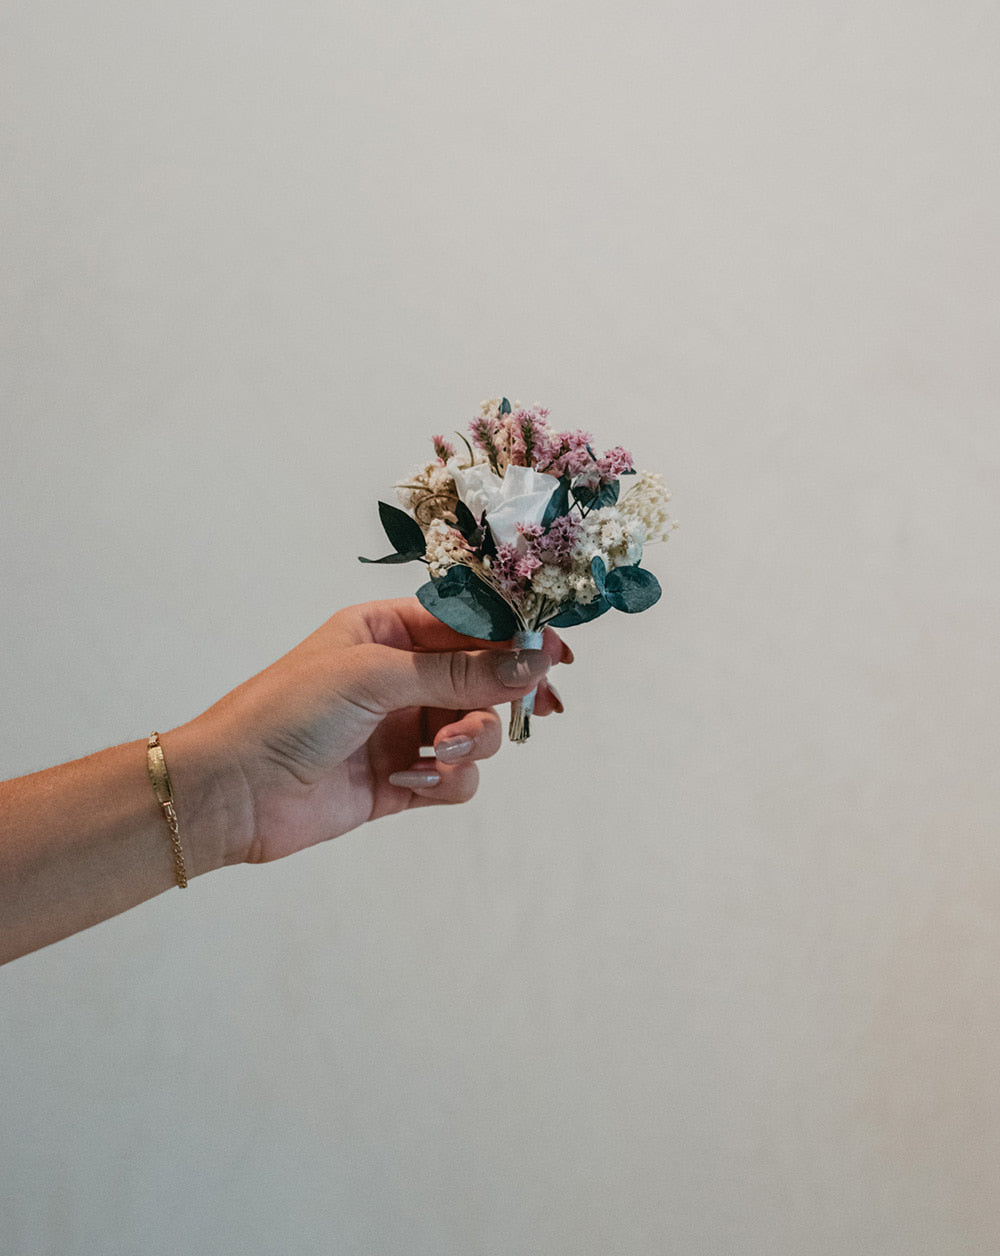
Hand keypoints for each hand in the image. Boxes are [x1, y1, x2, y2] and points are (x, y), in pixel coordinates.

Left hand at [182, 598, 570, 864]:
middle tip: (530, 706)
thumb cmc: (287, 711)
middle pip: (482, 680)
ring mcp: (400, 730)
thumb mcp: (375, 676)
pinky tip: (411, 781)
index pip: (467, 625)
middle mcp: (398, 677)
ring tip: (441, 750)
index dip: (514, 638)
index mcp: (386, 632)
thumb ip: (459, 673)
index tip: (556, 654)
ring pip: (476, 730)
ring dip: (472, 741)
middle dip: (498, 696)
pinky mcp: (399, 782)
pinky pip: (454, 778)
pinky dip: (446, 780)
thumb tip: (533, 661)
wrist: (233, 792)